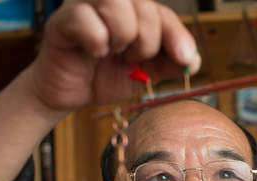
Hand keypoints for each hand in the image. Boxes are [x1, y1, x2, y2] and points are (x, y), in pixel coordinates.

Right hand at [29, 0, 199, 110]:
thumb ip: (169, 64)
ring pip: (115, 2)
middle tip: (133, 58)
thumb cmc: (105, 76)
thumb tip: (193, 60)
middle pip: (142, 3)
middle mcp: (110, 3)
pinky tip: (93, 52)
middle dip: (147, 40)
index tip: (185, 58)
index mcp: (133, 12)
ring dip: (122, 35)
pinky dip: (96, 40)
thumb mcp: (145, 73)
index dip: (176, 34)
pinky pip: (85, 18)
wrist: (72, 95)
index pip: (162, 11)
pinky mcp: (63, 21)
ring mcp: (85, 7)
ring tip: (112, 52)